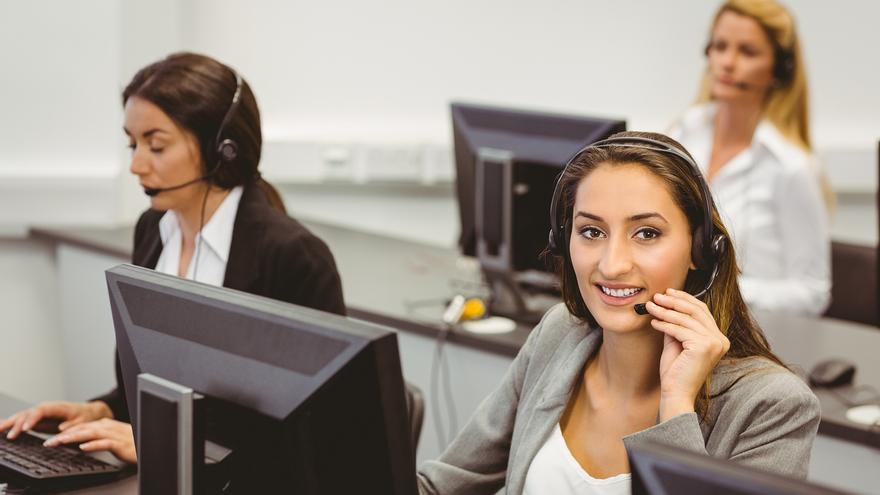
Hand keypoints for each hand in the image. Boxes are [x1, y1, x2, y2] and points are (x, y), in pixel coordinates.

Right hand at [0, 401, 112, 439]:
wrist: (87, 412)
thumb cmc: (84, 416)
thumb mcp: (82, 422)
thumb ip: (71, 426)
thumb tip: (61, 429)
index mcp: (57, 407)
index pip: (41, 411)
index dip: (32, 419)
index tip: (26, 428)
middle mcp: (45, 407)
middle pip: (28, 413)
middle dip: (17, 423)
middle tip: (10, 435)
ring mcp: (39, 412)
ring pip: (21, 416)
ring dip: (9, 423)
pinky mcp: (36, 419)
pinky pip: (21, 420)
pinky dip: (10, 423)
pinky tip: (0, 427)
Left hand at [43, 418, 136, 463]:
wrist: (150, 444)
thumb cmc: (133, 442)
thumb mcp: (113, 438)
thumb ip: (99, 437)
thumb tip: (82, 442)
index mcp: (106, 424)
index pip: (82, 426)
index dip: (66, 432)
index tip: (52, 439)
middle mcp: (108, 427)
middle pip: (83, 429)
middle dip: (64, 435)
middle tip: (49, 442)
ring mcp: (114, 434)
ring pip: (90, 434)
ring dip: (74, 437)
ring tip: (60, 442)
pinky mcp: (120, 444)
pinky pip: (104, 443)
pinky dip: (93, 445)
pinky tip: (83, 448)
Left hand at [645, 288, 729, 420]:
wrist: (676, 393)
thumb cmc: (676, 371)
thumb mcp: (677, 342)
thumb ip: (677, 324)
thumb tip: (666, 303)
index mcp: (718, 339)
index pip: (702, 311)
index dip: (685, 299)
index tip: (668, 292)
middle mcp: (721, 340)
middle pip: (696, 311)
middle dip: (674, 301)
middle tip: (657, 296)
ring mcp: (714, 343)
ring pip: (685, 319)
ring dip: (665, 311)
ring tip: (650, 307)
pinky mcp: (703, 347)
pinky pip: (679, 330)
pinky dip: (664, 324)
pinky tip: (653, 322)